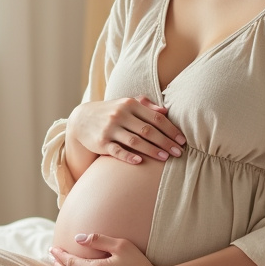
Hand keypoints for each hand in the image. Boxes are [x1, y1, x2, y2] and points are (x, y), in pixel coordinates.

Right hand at [68, 96, 185, 163]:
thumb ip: (145, 105)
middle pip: (148, 130)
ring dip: (152, 150)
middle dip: (165, 142)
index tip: (182, 140)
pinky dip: (128, 156)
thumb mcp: (126, 104)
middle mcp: (120, 115)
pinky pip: (117, 151)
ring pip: (135, 141)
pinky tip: (140, 161)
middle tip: (179, 152)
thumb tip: (165, 111)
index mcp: (129, 104)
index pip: (155, 118)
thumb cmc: (110, 112)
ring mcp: (110, 129)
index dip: (171, 129)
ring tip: (165, 158)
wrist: (81, 119)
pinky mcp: (101, 142)